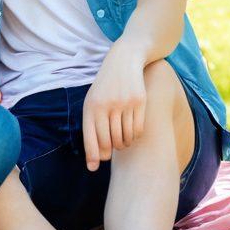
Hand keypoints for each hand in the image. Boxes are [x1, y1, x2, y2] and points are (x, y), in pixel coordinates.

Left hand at [82, 43, 146, 170]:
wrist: (124, 61)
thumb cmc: (105, 88)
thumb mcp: (93, 102)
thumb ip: (93, 128)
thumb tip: (98, 160)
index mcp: (91, 107)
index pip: (90, 138)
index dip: (92, 156)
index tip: (93, 168)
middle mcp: (106, 106)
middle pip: (109, 142)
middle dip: (111, 149)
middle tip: (113, 147)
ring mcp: (123, 104)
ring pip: (125, 138)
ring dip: (124, 143)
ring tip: (122, 137)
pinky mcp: (139, 102)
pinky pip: (137, 131)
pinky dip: (134, 136)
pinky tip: (131, 130)